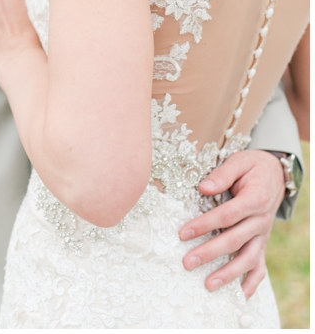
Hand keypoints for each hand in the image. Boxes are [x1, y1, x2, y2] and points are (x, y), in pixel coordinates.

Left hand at [179, 150, 285, 297]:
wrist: (275, 173)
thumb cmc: (251, 167)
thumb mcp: (239, 161)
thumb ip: (222, 175)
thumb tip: (203, 188)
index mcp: (255, 200)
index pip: (227, 216)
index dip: (205, 225)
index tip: (183, 233)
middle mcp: (261, 221)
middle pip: (234, 240)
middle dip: (210, 253)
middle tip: (187, 262)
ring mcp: (262, 235)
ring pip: (248, 259)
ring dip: (228, 274)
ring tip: (208, 285)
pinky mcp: (261, 243)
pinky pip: (260, 267)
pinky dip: (251, 283)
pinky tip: (238, 297)